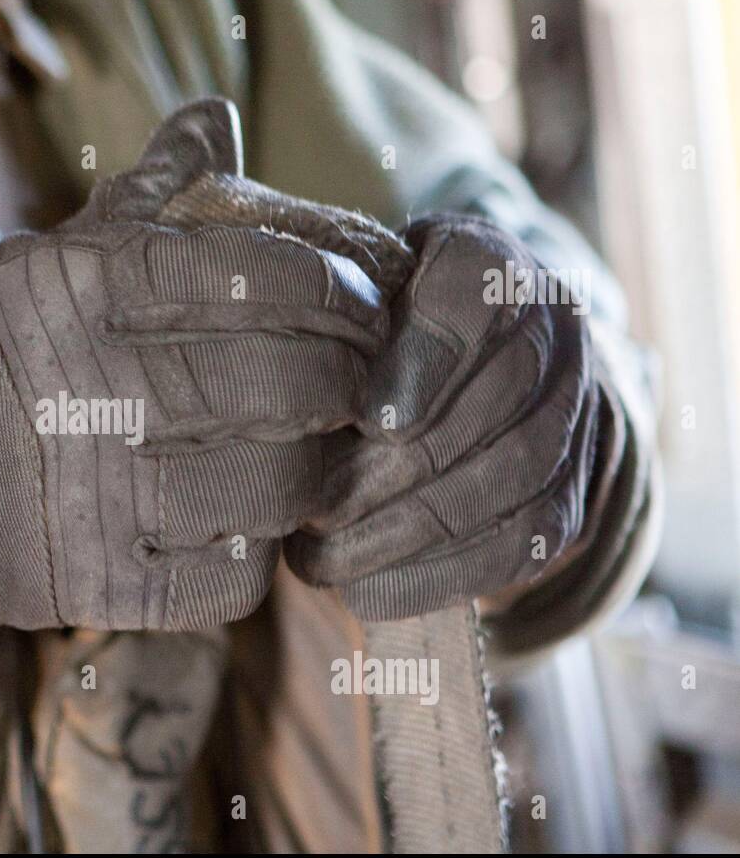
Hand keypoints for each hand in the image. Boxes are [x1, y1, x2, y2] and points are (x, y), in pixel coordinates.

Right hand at [0, 102, 387, 651]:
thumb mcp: (43, 264)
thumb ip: (138, 200)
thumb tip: (213, 118)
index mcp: (82, 290)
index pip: (255, 274)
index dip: (335, 290)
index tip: (364, 305)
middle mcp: (91, 384)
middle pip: (279, 383)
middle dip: (348, 384)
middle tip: (366, 386)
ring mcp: (92, 493)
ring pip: (267, 488)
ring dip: (314, 473)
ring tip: (318, 457)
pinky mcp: (94, 583)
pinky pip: (225, 580)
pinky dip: (258, 557)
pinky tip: (253, 529)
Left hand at [285, 214, 600, 620]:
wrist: (476, 370)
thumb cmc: (380, 334)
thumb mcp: (353, 298)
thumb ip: (335, 318)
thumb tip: (286, 379)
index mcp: (491, 268)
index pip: (472, 298)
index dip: (424, 362)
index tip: (368, 419)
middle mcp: (552, 339)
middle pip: (491, 409)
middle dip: (394, 471)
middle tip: (313, 510)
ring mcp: (571, 423)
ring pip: (508, 482)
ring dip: (406, 532)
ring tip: (322, 558)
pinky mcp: (566, 502)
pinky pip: (517, 548)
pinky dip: (436, 577)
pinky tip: (365, 589)